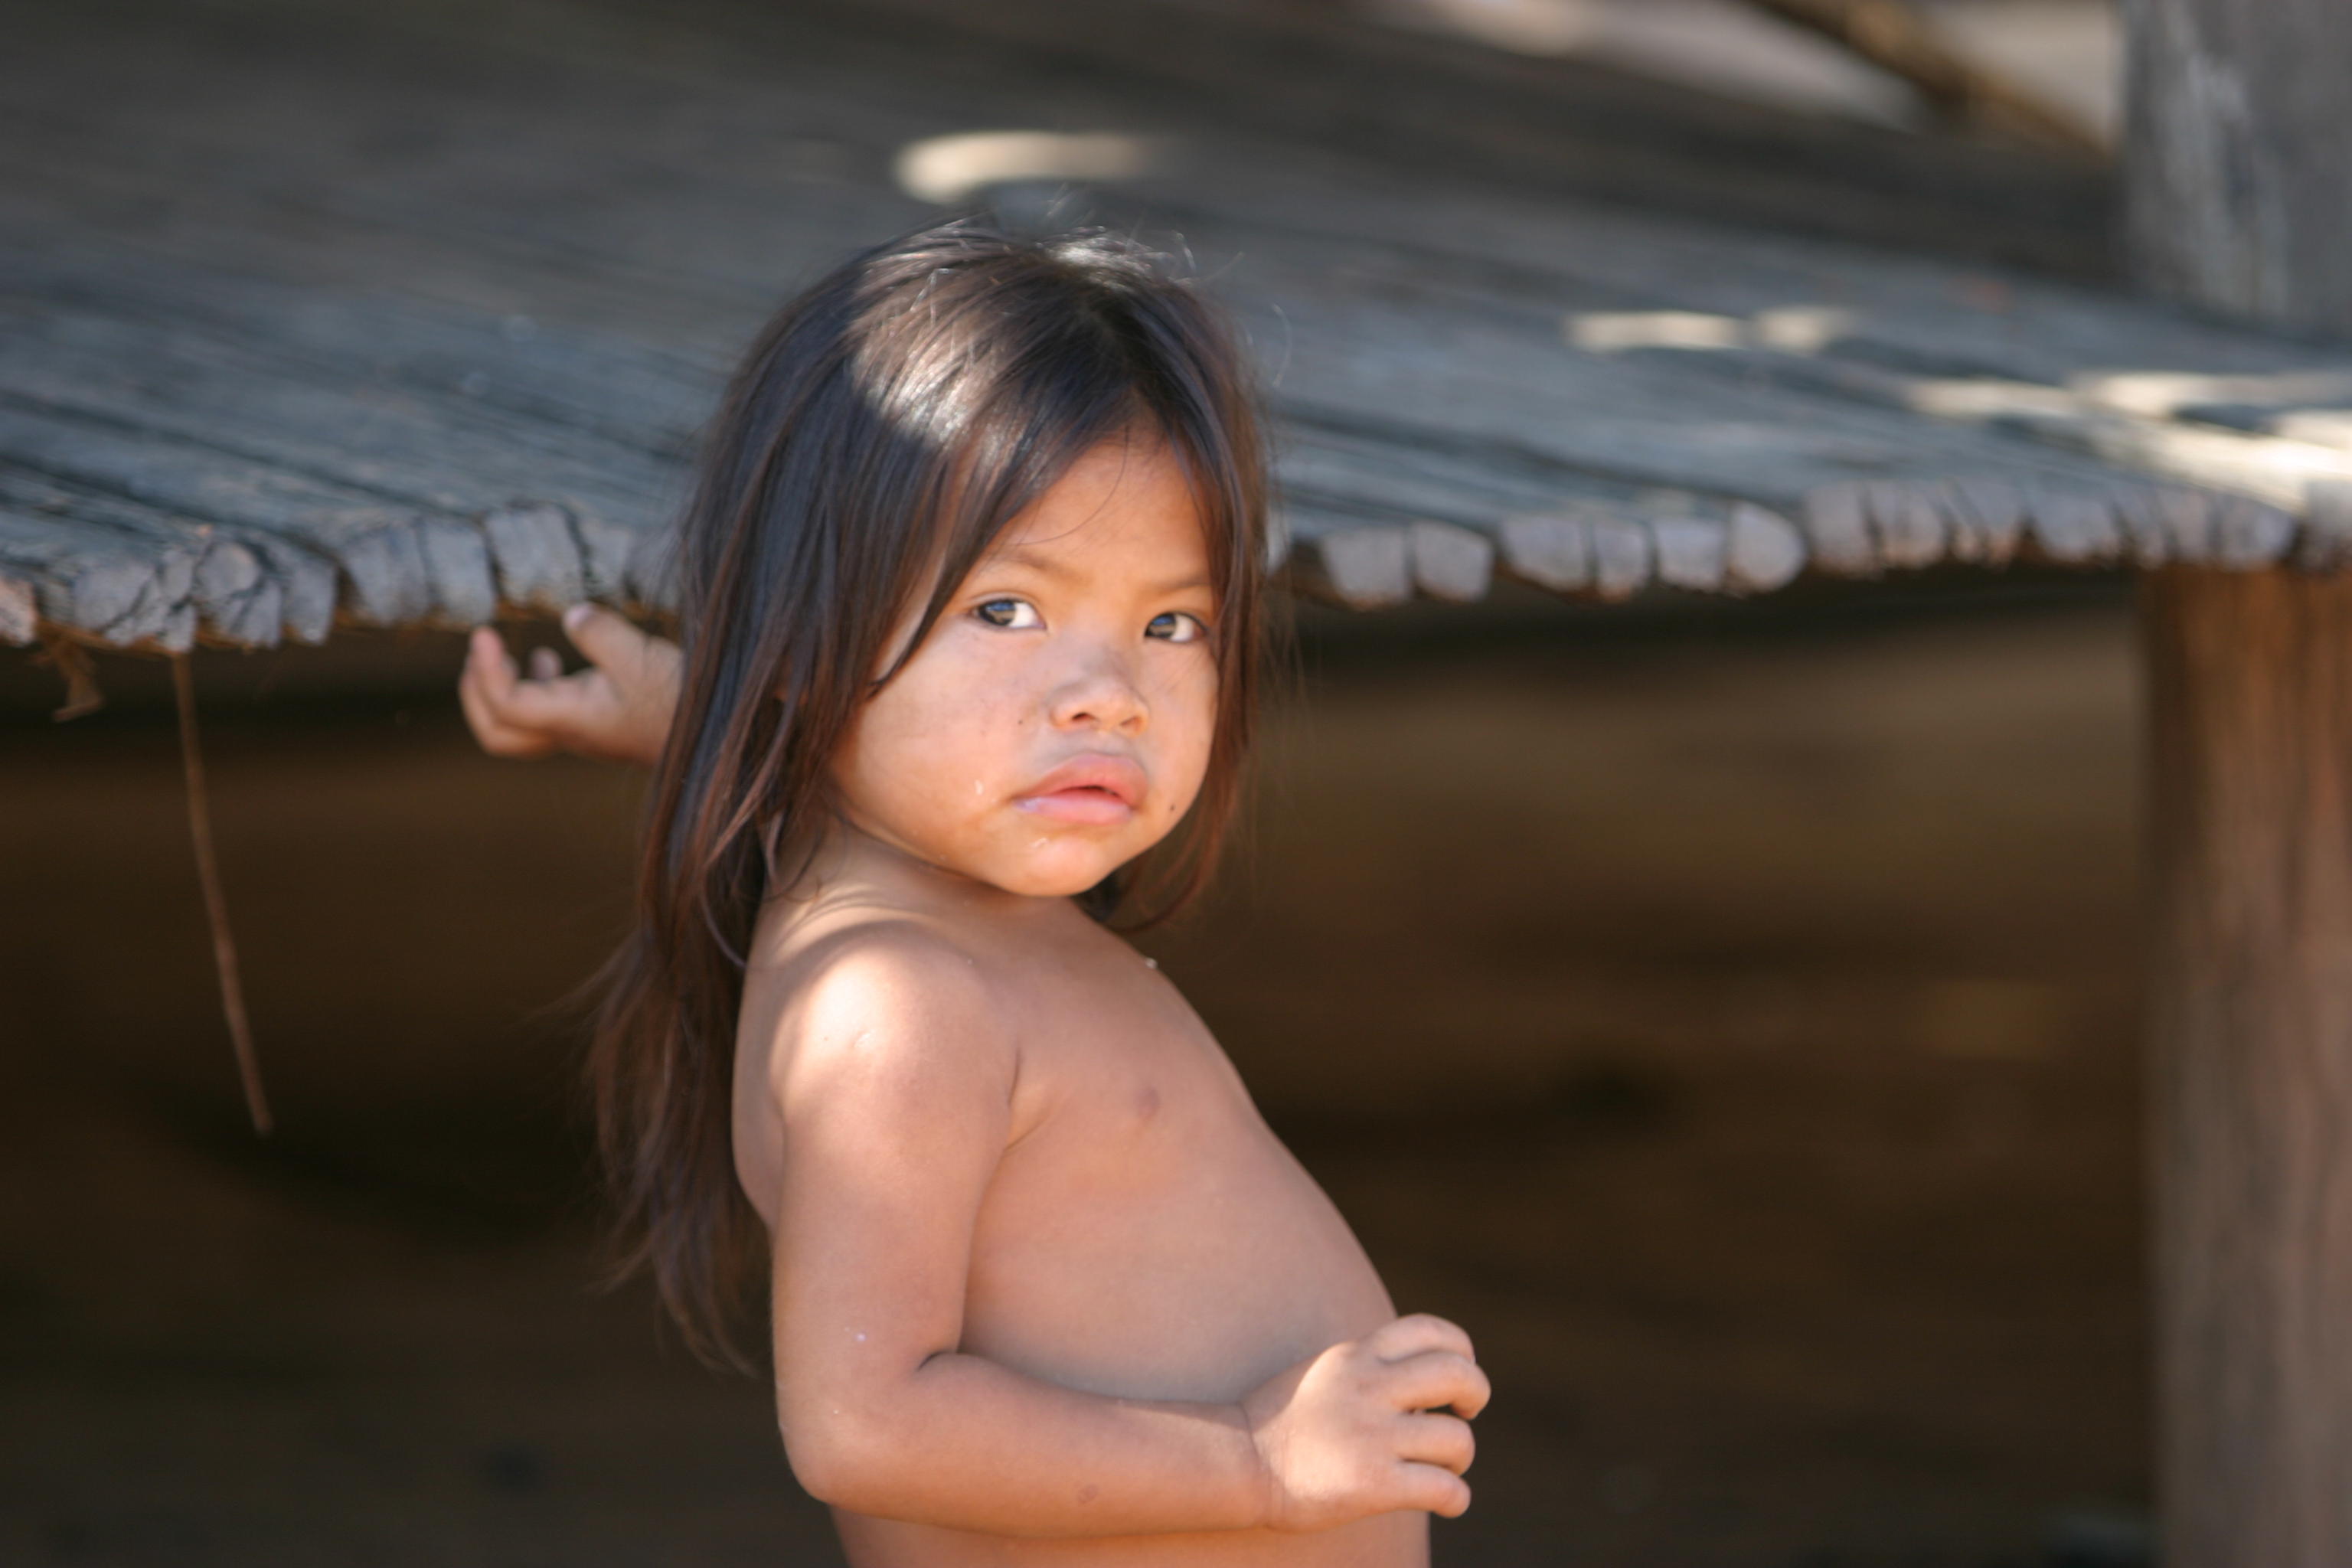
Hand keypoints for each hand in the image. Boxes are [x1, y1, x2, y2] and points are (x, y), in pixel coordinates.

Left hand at [458, 604, 681, 765]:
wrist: (715, 735)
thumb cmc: (679, 701)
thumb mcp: (641, 656)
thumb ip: (600, 633)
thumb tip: (573, 616)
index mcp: (571, 718)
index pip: (504, 706)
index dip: (485, 670)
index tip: (485, 633)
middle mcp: (569, 730)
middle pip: (498, 733)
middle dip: (478, 694)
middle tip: (482, 653)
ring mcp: (582, 729)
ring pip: (519, 725)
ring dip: (501, 689)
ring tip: (510, 655)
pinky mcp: (596, 720)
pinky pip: (546, 712)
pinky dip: (536, 685)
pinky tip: (551, 661)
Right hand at [1241, 1314, 1487, 1532]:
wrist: (1240, 1463)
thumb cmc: (1282, 1422)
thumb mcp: (1326, 1372)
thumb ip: (1371, 1365)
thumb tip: (1423, 1377)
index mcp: (1357, 1356)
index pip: (1430, 1330)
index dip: (1461, 1350)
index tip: (1457, 1375)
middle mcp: (1368, 1388)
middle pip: (1458, 1373)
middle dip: (1476, 1394)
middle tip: (1463, 1414)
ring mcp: (1371, 1436)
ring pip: (1457, 1439)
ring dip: (1460, 1458)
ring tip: (1443, 1468)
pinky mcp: (1372, 1484)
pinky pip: (1444, 1490)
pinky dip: (1456, 1499)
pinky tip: (1445, 1502)